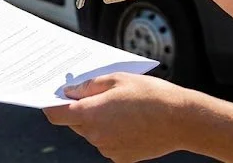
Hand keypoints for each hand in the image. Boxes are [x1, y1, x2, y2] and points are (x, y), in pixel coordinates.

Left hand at [43, 73, 194, 161]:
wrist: (181, 119)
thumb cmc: (150, 94)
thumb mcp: (116, 79)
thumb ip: (88, 86)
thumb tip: (70, 91)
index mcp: (89, 114)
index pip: (56, 114)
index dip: (51, 105)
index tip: (52, 97)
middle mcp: (95, 136)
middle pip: (76, 122)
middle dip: (81, 109)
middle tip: (96, 94)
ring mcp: (108, 149)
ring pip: (93, 133)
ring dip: (99, 121)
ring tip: (122, 107)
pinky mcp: (121, 157)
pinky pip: (108, 143)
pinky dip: (113, 133)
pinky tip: (130, 121)